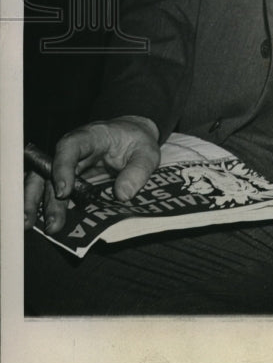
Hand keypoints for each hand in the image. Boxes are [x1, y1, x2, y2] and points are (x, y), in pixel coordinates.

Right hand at [23, 115, 159, 234]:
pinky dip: (43, 206)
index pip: (70, 146)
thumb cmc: (137, 141)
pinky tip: (41, 224)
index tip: (64, 192)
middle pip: (50, 168)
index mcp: (91, 136)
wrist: (131, 135)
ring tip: (35, 226)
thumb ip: (138, 170)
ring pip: (42, 181)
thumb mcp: (147, 152)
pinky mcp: (66, 178)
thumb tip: (123, 194)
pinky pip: (50, 191)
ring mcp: (66, 164)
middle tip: (51, 223)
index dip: (62, 167)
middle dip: (46, 197)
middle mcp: (73, 150)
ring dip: (37, 204)